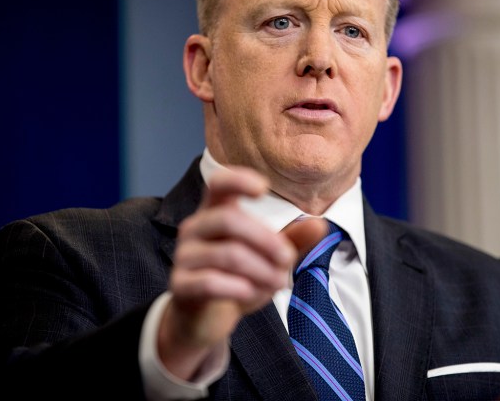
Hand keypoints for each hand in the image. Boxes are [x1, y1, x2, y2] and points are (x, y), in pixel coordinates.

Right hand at [157, 166, 325, 379]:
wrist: (205, 319)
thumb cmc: (238, 278)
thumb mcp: (269, 258)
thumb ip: (293, 241)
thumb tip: (319, 225)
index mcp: (215, 212)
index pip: (218, 184)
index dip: (238, 180)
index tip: (263, 190)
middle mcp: (195, 228)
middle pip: (228, 220)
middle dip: (265, 239)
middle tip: (288, 259)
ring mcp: (184, 256)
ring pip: (226, 254)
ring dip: (260, 269)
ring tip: (278, 283)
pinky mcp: (180, 286)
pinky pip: (209, 282)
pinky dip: (238, 288)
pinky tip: (251, 294)